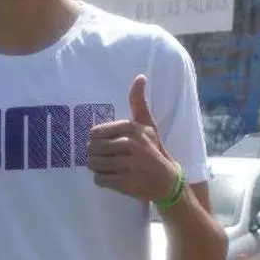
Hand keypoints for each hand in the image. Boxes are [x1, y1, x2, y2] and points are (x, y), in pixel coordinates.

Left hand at [87, 74, 177, 201]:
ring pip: (94, 164)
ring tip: (109, 168)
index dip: (98, 140)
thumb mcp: (147, 125)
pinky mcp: (125, 183)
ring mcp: (127, 165)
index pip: (96, 132)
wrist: (168, 181)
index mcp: (131, 128)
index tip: (107, 144)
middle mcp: (129, 144)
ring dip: (97, 167)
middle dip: (95, 154)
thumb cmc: (153, 149)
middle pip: (92, 148)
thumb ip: (138, 102)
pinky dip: (102, 180)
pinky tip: (112, 178)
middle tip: (106, 158)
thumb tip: (140, 76)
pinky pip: (99, 179)